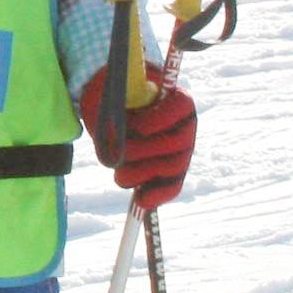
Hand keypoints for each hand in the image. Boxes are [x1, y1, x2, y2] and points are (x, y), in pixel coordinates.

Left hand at [78, 63, 195, 208]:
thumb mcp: (106, 91)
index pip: (179, 107)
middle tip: (120, 155)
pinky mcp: (171, 172)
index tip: (135, 128)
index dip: (157, 121)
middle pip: (176, 143)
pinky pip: (172, 186)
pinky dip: (158, 196)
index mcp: (176, 97)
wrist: (109, 110)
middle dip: (144, 152)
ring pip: (173, 167)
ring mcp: (181, 150)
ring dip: (143, 174)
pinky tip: (142, 201)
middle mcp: (185, 124)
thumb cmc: (110, 96)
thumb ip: (111, 102)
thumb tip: (115, 125)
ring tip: (120, 176)